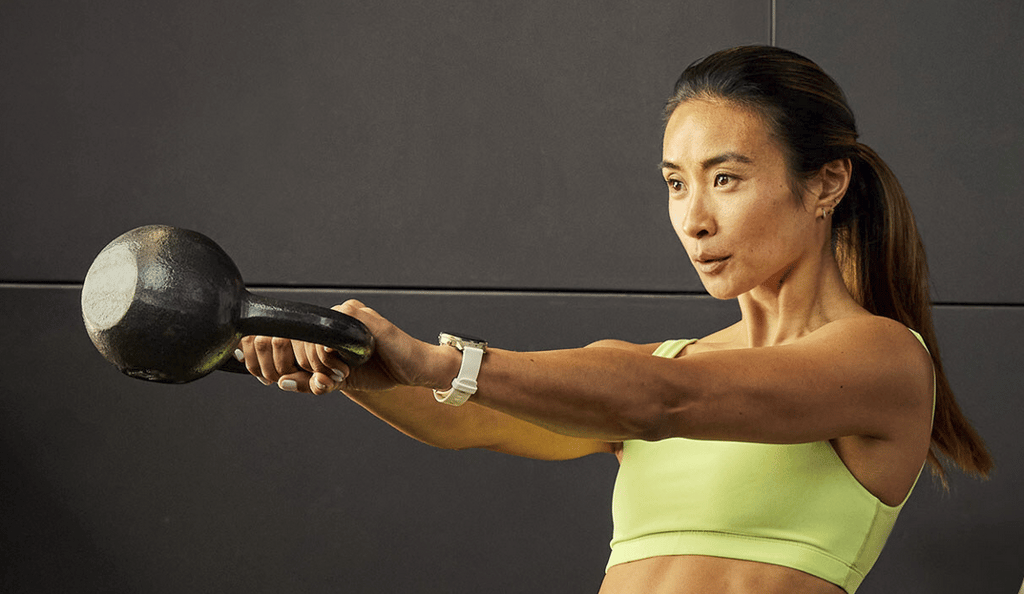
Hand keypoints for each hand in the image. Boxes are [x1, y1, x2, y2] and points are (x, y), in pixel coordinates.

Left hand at [235, 299, 454, 395]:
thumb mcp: (336, 383)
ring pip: (306, 338)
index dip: (287, 364)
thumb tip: (281, 382)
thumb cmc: (378, 372)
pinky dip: (329, 355)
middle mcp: (330, 319)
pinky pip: (325, 334)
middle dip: (305, 368)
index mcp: (323, 331)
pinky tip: (349, 364)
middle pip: (292, 340)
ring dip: (318, 364)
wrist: (411, 369)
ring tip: (342, 373)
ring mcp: (342, 314)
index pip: (288, 342)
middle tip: (331, 379)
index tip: (306, 380)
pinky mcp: (355, 314)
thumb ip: (310, 383)